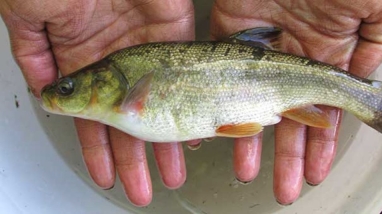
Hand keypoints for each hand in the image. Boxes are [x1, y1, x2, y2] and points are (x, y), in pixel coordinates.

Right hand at [0, 0, 193, 205]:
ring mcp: (147, 46)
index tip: (105, 174)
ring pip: (162, 102)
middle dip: (136, 156)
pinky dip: (193, 96)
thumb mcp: (29, 13)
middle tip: (145, 186)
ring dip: (168, 139)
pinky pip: (188, 71)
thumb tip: (47, 92)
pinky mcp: (175, 29)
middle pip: (130, 118)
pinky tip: (198, 128)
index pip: (92, 118)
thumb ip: (35, 54)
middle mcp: (116, 58)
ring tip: (173, 171)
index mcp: (83, 57)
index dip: (97, 149)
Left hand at [211, 0, 381, 204]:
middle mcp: (290, 58)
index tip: (316, 171)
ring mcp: (257, 50)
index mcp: (324, 54)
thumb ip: (379, 41)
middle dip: (288, 155)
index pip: (322, 111)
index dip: (321, 144)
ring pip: (253, 104)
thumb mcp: (377, 4)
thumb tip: (370, 76)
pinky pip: (220, 78)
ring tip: (251, 174)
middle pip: (288, 117)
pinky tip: (218, 134)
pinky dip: (219, 104)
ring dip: (254, 142)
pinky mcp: (226, 35)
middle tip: (285, 187)